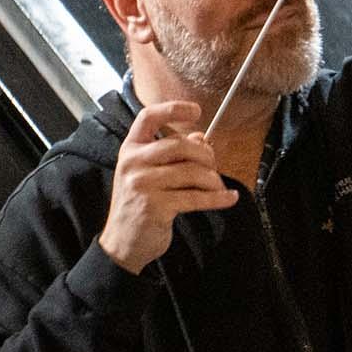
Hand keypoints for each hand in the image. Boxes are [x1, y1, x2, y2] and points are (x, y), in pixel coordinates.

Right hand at [97, 101, 238, 274]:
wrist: (123, 243)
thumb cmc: (141, 204)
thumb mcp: (151, 174)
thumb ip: (174, 155)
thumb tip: (201, 137)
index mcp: (130, 149)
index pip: (148, 117)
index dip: (173, 109)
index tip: (197, 111)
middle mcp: (133, 163)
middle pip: (180, 145)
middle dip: (206, 155)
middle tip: (214, 167)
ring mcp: (142, 184)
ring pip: (192, 172)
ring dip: (213, 180)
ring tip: (218, 188)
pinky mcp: (155, 206)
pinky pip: (196, 197)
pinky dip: (218, 198)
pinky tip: (229, 198)